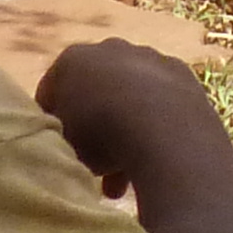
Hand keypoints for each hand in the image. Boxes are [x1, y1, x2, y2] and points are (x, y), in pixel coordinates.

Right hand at [39, 39, 231, 197]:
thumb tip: (70, 140)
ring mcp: (149, 57)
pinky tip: (154, 157)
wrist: (163, 125)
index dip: (51, 125)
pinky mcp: (182, 72)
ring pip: (130, 101)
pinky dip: (155, 126)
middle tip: (93, 168)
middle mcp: (110, 49)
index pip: (51, 93)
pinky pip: (160, 104)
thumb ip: (60, 137)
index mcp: (72, 60)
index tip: (57, 151)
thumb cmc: (99, 135)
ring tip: (121, 184)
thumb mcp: (63, 144)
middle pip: (95, 94)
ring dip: (126, 136)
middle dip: (93, 131)